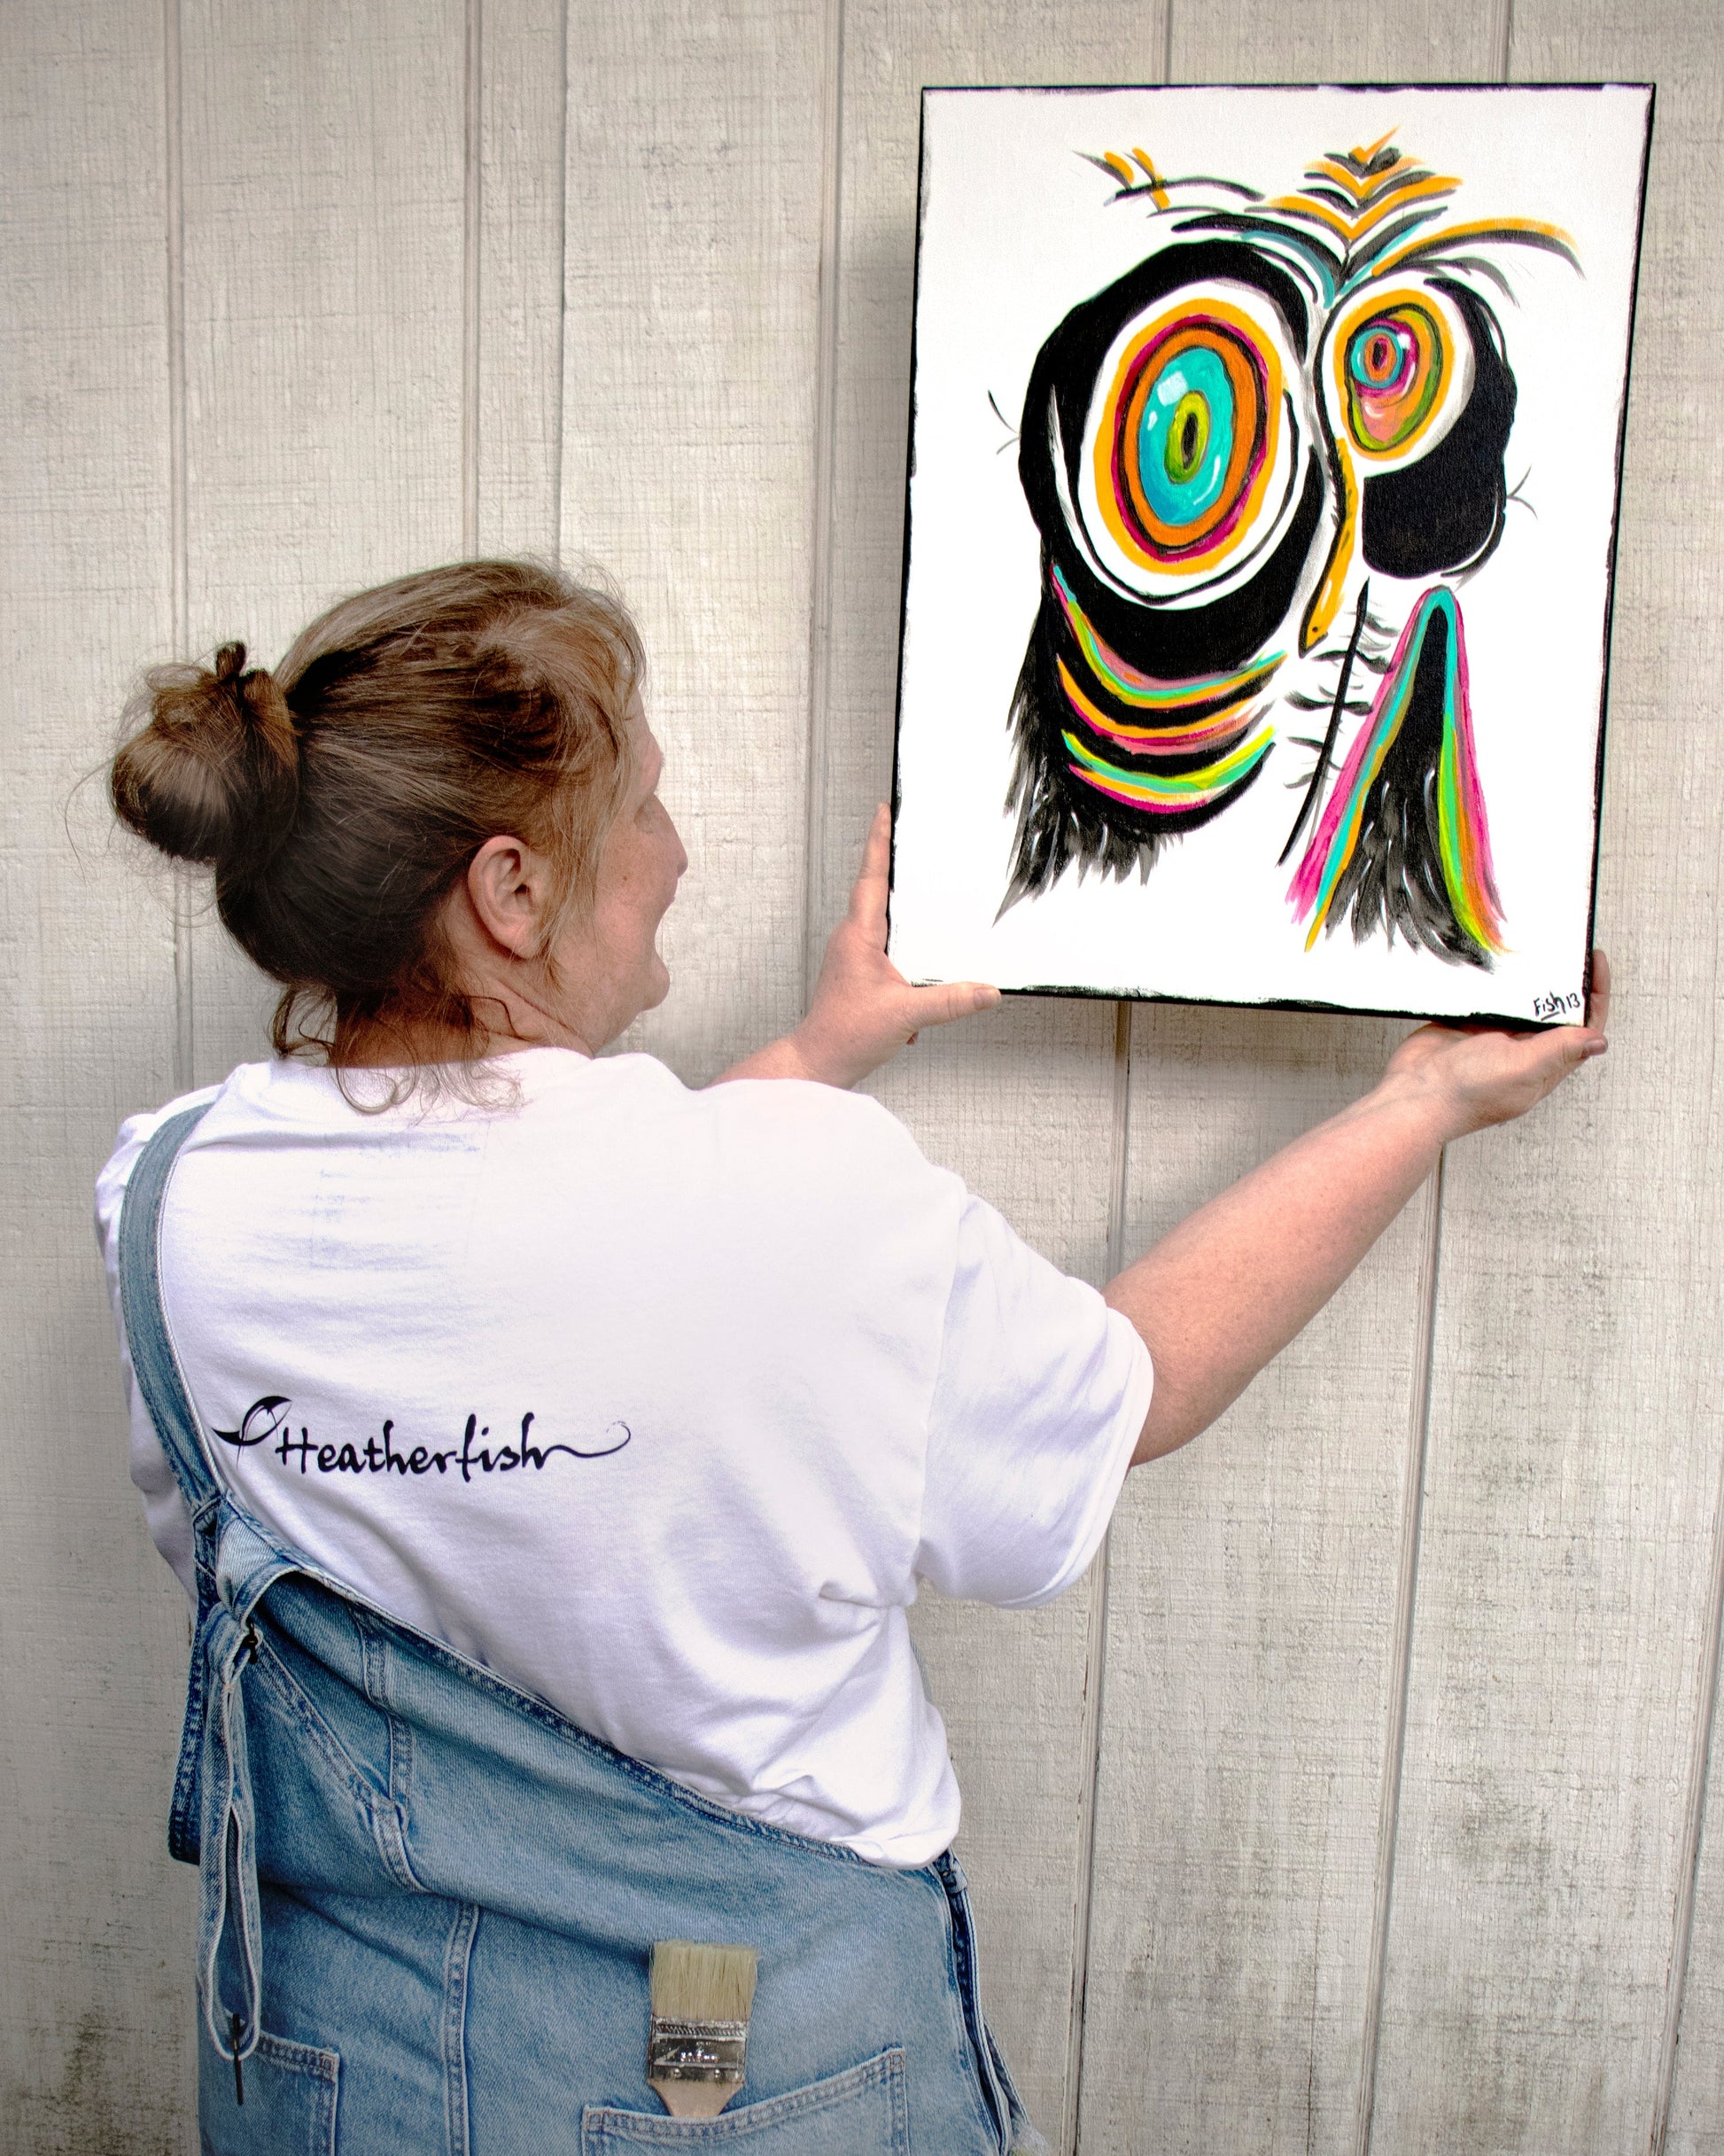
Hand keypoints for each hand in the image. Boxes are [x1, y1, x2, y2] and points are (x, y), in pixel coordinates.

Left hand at [787, 805, 998, 1087]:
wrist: (819, 1061)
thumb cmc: (844, 1035)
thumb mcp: (906, 1015)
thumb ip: (950, 1001)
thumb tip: (988, 992)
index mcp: (859, 935)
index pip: (871, 876)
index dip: (879, 840)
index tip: (884, 810)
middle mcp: (853, 937)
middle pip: (875, 887)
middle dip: (890, 857)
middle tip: (905, 828)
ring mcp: (854, 953)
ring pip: (880, 916)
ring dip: (898, 900)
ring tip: (918, 878)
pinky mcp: (859, 969)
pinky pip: (884, 941)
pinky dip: (902, 937)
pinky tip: (919, 945)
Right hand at [1379, 949, 1610, 1141]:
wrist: (1414, 1095)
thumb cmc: (1467, 1093)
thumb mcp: (1523, 1068)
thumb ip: (1560, 1050)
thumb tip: (1598, 1042)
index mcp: (1545, 1064)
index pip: (1583, 1028)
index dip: (1594, 995)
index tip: (1594, 962)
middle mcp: (1523, 1051)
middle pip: (1555, 1012)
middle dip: (1565, 982)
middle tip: (1568, 950)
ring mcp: (1494, 1038)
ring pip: (1522, 1003)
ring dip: (1529, 980)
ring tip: (1537, 950)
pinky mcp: (1467, 1026)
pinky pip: (1488, 1000)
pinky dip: (1495, 985)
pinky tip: (1497, 967)